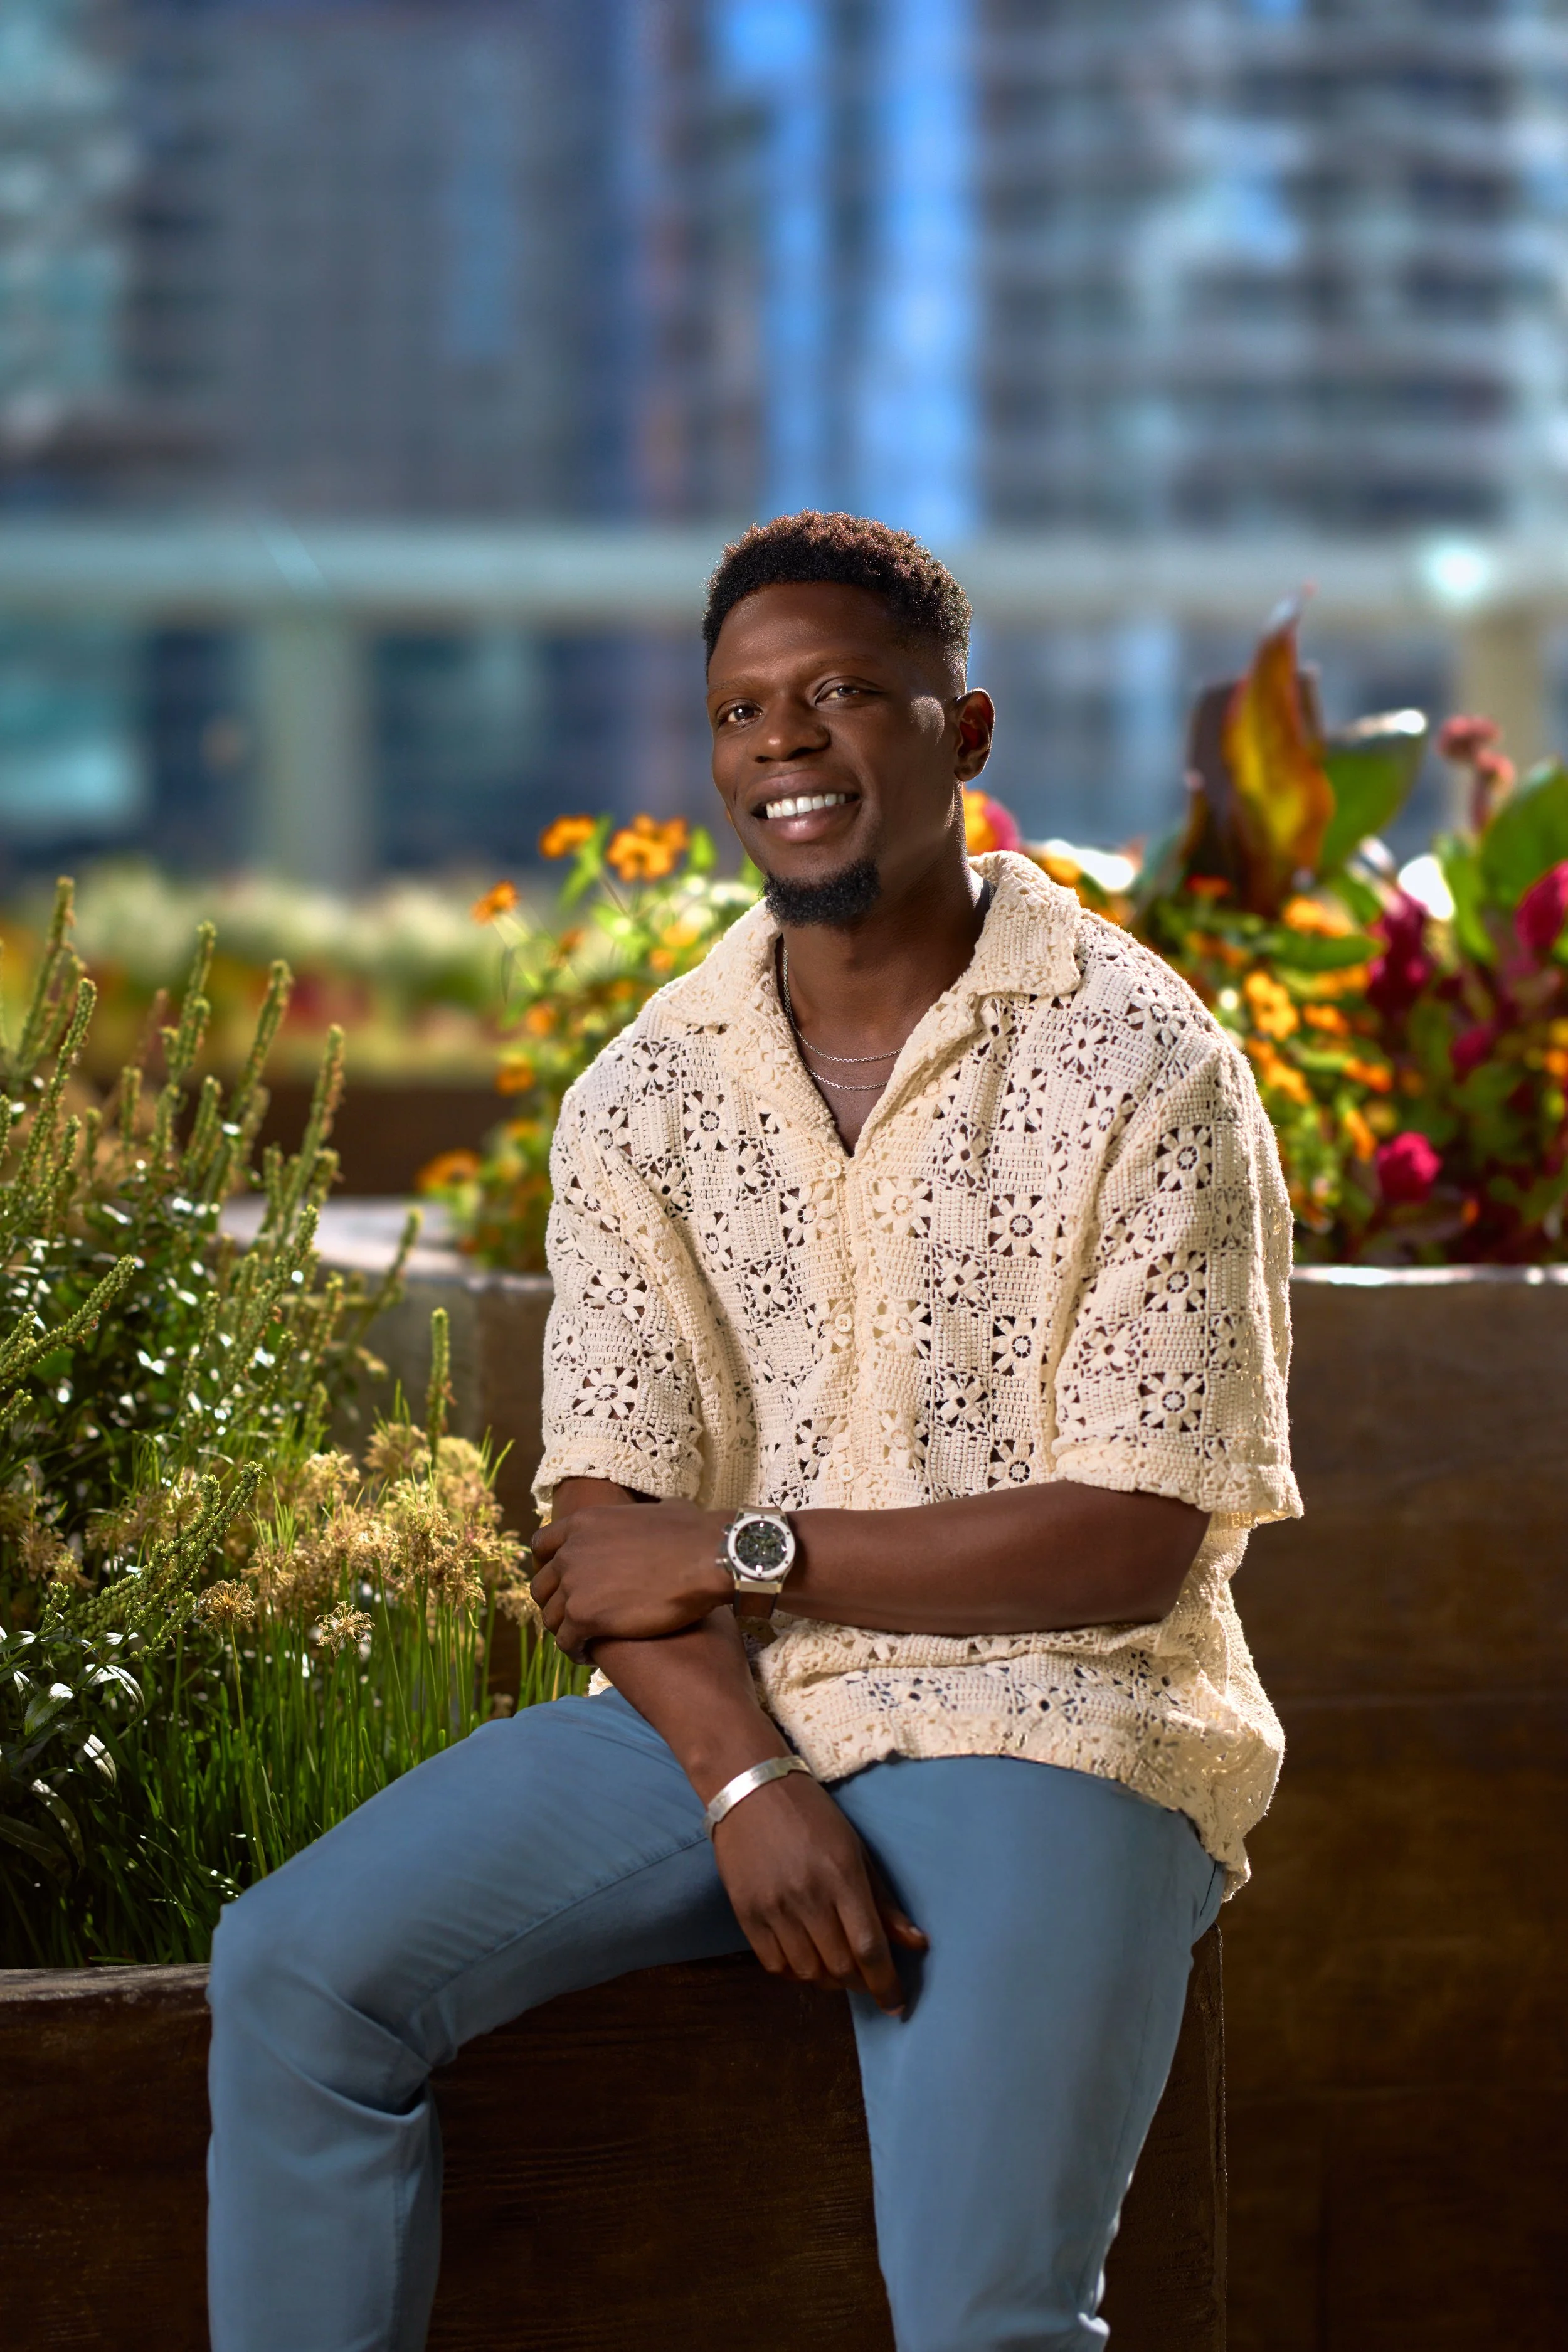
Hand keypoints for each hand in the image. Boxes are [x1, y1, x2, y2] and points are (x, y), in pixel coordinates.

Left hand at [529, 1499, 733, 1658]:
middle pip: (541, 1586)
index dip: (549, 1566)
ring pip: (550, 1618)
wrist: (708, 1558)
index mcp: (583, 1523)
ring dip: (565, 1631)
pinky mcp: (584, 1616)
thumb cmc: (695, 1533)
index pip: (542, 1545)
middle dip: (554, 1603)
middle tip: (574, 1616)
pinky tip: (590, 1656)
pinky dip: (575, 1651)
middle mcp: (570, 1551)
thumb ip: (647, 1515)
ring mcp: (574, 1584)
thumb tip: (665, 1513)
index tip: (562, 1581)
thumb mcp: (664, 1509)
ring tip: (583, 1641)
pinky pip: (566, 1642)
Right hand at [710, 1771, 927, 2016]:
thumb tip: (916, 1943)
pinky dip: (796, 1973)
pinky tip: (806, 1960)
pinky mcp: (746, 1914)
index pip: (870, 1947)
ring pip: (808, 1972)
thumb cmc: (811, 1814)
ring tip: (837, 1968)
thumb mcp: (855, 1849)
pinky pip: (775, 1965)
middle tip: (869, 1980)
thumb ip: (883, 1900)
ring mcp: (773, 1907)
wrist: (749, 1788)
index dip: (887, 1984)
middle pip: (841, 1967)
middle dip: (862, 1984)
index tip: (897, 2004)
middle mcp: (808, 1896)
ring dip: (829, 1981)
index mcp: (842, 1876)